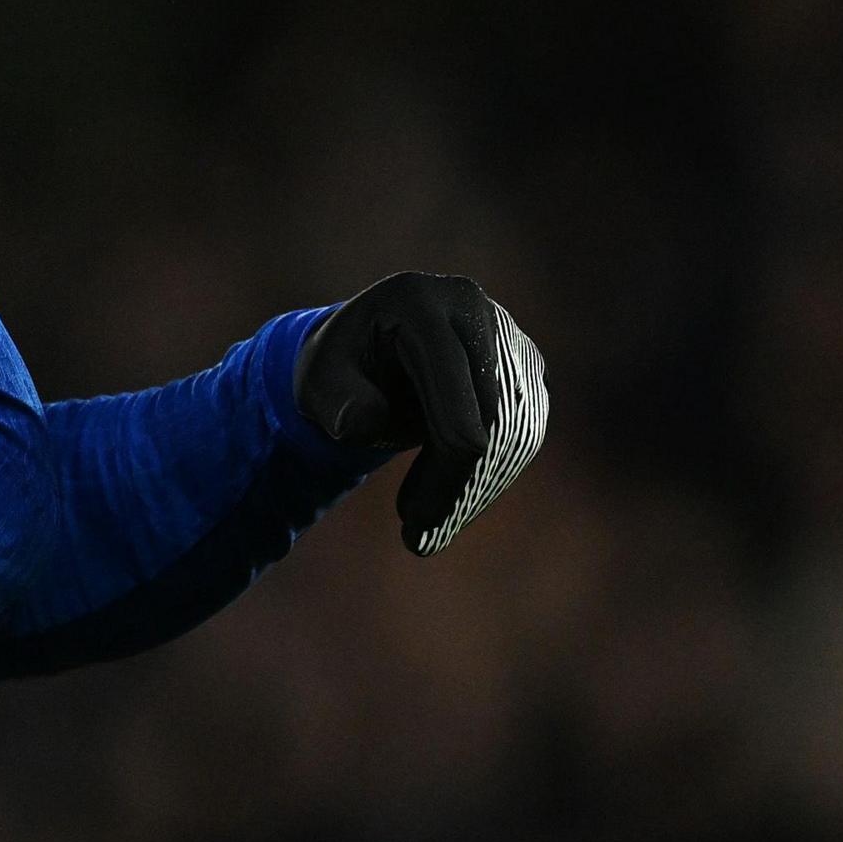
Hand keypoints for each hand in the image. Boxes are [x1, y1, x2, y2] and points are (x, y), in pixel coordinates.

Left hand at [297, 272, 551, 554]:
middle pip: (490, 418)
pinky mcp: (526, 366)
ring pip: (515, 431)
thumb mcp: (317, 384)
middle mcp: (474, 309)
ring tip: (432, 529)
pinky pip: (524, 431)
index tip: (411, 519)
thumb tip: (361, 423)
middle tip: (421, 539)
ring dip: (478, 490)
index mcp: (420, 302)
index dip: (443, 468)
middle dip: (458, 487)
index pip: (456, 398)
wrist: (367, 351)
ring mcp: (508, 335)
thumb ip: (335, 403)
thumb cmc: (338, 370)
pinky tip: (457, 505)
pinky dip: (494, 476)